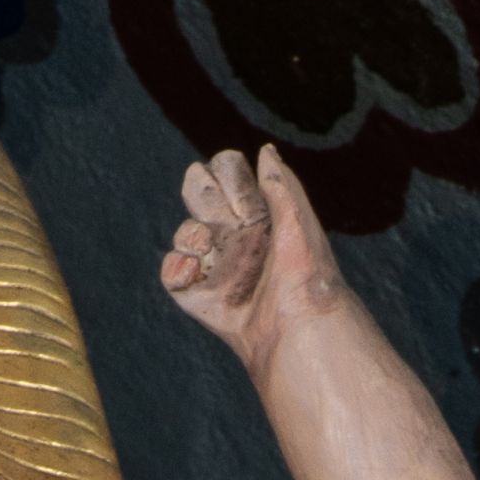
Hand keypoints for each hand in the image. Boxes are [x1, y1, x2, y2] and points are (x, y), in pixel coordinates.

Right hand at [161, 144, 336, 366]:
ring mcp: (216, 267)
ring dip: (191, 233)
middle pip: (198, 196)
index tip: (236, 184)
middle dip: (202, 194)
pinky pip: (171, 273)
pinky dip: (176, 266)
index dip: (225, 173)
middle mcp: (234, 240)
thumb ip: (280, 185)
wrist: (298, 329)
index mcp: (256, 217)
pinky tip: (195, 267)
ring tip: (209, 245)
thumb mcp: (299, 222)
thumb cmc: (307, 275)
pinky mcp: (200, 296)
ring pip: (185, 233)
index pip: (226, 176)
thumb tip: (265, 151)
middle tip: (221, 214)